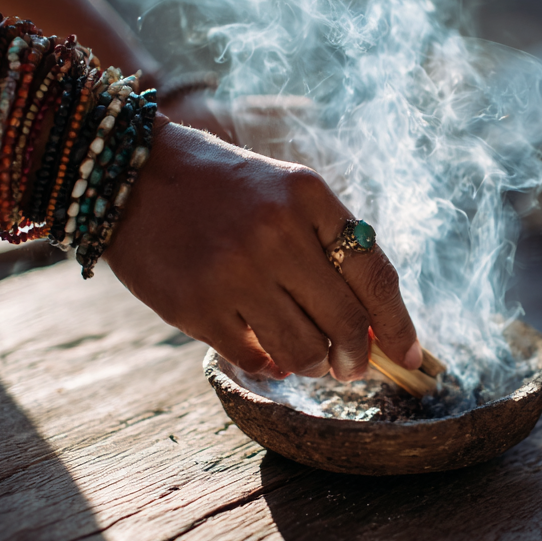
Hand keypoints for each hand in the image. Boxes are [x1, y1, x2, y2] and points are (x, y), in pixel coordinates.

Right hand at [105, 117, 421, 379]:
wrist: (132, 173)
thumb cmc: (224, 190)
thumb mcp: (286, 193)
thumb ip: (330, 245)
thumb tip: (369, 323)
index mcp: (308, 196)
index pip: (375, 273)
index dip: (398, 323)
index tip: (409, 355)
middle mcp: (276, 231)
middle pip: (346, 319)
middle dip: (357, 356)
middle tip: (354, 367)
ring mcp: (234, 270)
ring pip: (304, 348)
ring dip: (316, 364)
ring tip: (311, 359)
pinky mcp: (195, 304)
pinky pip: (255, 357)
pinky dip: (270, 364)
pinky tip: (267, 353)